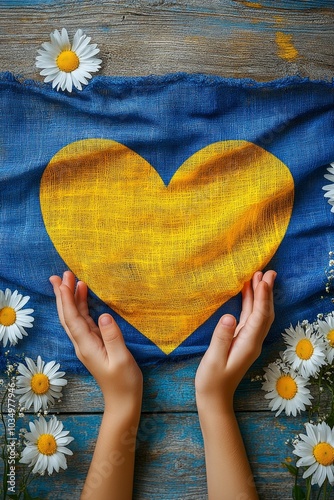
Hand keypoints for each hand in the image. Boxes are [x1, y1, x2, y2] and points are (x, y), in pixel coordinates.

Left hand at [49, 271, 142, 414]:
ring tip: (69, 280)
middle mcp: (82, 344)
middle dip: (62, 295)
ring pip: (74, 317)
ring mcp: (87, 344)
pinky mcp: (94, 344)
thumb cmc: (124, 381)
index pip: (73, 318)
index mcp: (87, 346)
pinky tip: (83, 297)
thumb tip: (105, 315)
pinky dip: (81, 307)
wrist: (123, 400)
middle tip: (58, 275)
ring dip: (70, 299)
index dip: (67, 299)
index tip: (63, 282)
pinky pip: (83, 321)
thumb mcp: (121, 359)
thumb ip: (113, 337)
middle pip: (67, 316)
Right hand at [195, 270, 275, 413]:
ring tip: (258, 276)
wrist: (214, 398)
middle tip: (268, 271)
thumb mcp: (213, 359)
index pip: (259, 317)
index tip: (263, 279)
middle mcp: (252, 341)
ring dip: (260, 295)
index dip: (262, 297)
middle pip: (265, 313)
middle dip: (267, 292)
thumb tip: (229, 316)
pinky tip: (247, 293)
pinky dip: (251, 303)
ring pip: (258, 314)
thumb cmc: (212, 381)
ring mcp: (248, 341)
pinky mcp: (241, 340)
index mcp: (248, 344)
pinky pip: (250, 318)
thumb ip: (221, 337)